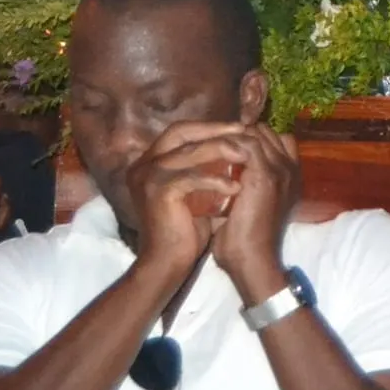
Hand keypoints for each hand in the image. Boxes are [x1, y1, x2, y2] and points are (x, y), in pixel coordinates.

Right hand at [124, 122, 260, 289]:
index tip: (238, 128)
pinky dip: (215, 181)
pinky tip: (235, 187)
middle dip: (215, 130)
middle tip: (244, 132)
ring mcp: (147, 176)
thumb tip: (233, 143)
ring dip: (221, 151)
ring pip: (188, 152)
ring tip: (246, 156)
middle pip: (182, 133)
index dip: (209, 126)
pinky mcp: (157, 192)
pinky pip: (191, 178)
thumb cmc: (186, 229)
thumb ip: (204, 167)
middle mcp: (143, 165)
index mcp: (149, 161)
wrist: (168, 263)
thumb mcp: (195, 190)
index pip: (181, 131)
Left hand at [208, 125, 302, 307]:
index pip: (274, 140)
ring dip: (232, 135)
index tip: (226, 145)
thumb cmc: (245, 242)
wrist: (253, 262)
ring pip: (256, 133)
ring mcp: (280, 169)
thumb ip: (242, 187)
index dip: (252, 139)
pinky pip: (246, 143)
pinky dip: (227, 142)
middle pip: (266, 132)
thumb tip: (218, 177)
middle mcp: (290, 169)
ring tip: (208, 142)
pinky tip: (209, 148)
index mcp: (290, 178)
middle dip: (240, 133)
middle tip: (213, 141)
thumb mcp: (248, 208)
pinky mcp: (265, 174)